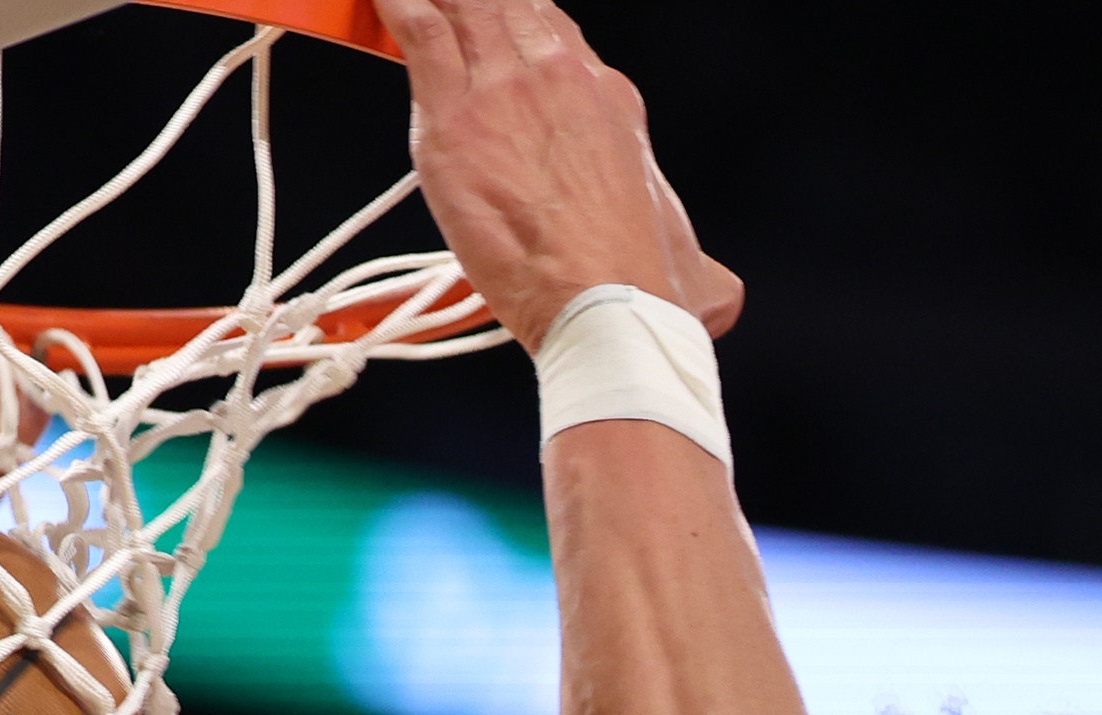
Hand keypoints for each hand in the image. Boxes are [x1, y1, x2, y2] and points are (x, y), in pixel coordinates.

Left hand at [379, 0, 742, 350]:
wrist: (608, 297)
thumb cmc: (639, 284)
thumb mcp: (685, 256)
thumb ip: (697, 262)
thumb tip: (719, 293)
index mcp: (608, 97)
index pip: (554, 35)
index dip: (521, 25)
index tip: (498, 30)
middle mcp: (559, 75)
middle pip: (507, 7)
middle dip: (478, 3)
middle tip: (454, 9)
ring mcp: (506, 87)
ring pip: (464, 7)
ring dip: (438, 1)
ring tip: (408, 4)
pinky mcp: (457, 117)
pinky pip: (421, 32)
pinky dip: (398, 9)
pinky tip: (382, 2)